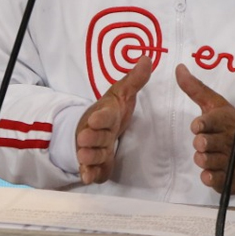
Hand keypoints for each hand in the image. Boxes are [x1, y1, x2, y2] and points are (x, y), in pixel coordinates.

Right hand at [76, 56, 151, 183]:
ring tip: (87, 157)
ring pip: (91, 154)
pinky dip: (90, 173)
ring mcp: (92, 149)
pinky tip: (90, 177)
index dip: (100, 117)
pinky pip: (92, 170)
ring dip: (90, 156)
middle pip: (93, 136)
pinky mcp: (95, 164)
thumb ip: (134, 79)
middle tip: (87, 139)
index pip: (102, 115)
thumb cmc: (112, 111)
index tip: (98, 118)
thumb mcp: (122, 94)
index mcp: (104, 115)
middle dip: (90, 137)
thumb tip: (147, 58)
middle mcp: (95, 132)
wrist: (97, 129)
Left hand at [176, 64, 234, 193]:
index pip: (206, 123)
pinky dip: (210, 176)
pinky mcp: (231, 179)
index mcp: (225, 121)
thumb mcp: (217, 105)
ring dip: (203, 160)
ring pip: (205, 161)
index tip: (199, 126)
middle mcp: (230, 140)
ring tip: (210, 155)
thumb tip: (178, 68)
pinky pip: (212, 180)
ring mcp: (231, 160)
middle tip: (206, 142)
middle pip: (203, 143)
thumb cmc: (232, 126)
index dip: (199, 125)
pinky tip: (215, 170)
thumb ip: (196, 88)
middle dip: (201, 144)